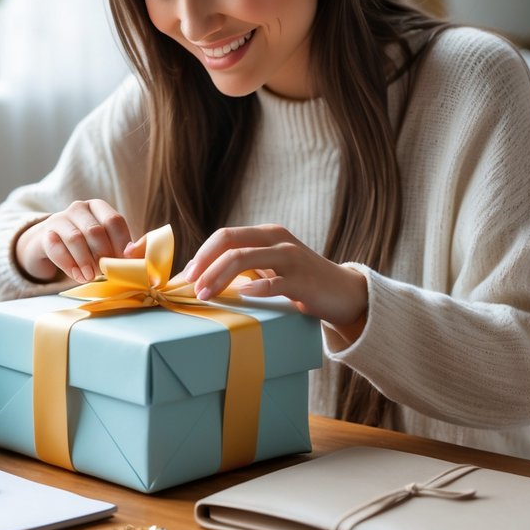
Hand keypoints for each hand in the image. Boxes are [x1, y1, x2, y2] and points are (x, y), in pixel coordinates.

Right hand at [15, 200, 135, 283]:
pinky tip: (77, 276)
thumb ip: (118, 247)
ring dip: (85, 261)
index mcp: (97, 207)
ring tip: (90, 276)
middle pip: (95, 230)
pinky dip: (68, 265)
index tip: (123, 262)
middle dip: (103, 254)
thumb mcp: (102, 241)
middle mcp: (78, 208)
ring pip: (75, 238)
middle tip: (106, 272)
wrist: (50, 244)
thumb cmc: (84, 244)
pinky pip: (56, 249)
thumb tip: (132, 255)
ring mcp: (59, 219)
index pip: (114, 220)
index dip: (121, 243)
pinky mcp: (44, 234)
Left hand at [182, 224, 367, 326]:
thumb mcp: (271, 266)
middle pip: (230, 243)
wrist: (343, 293)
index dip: (202, 253)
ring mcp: (291, 258)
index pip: (225, 236)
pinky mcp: (303, 281)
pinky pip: (274, 282)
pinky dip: (254, 288)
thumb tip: (200, 273)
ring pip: (244, 259)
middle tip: (191, 286)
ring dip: (219, 277)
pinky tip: (242, 295)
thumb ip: (243, 264)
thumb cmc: (300, 281)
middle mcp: (278, 240)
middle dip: (205, 264)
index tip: (186, 275)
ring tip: (205, 295)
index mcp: (266, 233)